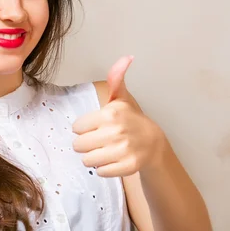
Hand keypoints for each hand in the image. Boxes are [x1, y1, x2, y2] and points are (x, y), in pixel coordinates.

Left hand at [72, 56, 163, 177]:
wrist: (153, 143)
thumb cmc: (130, 120)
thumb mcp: (121, 99)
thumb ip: (116, 80)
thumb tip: (125, 58)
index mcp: (110, 114)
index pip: (77, 128)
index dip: (84, 129)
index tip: (95, 128)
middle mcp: (116, 132)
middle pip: (79, 146)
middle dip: (85, 145)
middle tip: (98, 141)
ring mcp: (123, 150)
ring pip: (87, 160)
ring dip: (93, 157)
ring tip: (104, 151)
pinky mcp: (127, 167)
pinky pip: (101, 172)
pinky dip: (104, 168)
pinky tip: (113, 160)